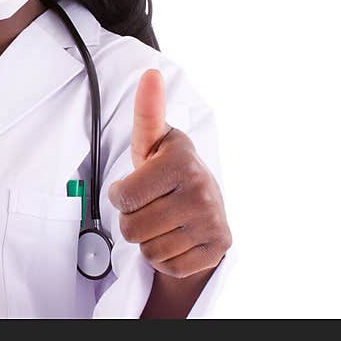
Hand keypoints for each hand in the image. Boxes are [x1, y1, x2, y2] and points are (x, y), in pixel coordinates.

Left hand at [108, 69, 231, 278]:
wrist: (204, 204)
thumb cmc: (168, 169)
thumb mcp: (154, 140)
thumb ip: (147, 111)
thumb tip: (151, 74)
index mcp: (181, 161)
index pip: (122, 196)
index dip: (122, 194)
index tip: (138, 185)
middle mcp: (202, 191)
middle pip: (131, 227)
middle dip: (133, 219)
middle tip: (151, 205)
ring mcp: (213, 222)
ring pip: (148, 249)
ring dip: (149, 239)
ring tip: (163, 220)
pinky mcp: (218, 249)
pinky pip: (168, 266)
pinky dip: (166, 258)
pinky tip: (177, 237)